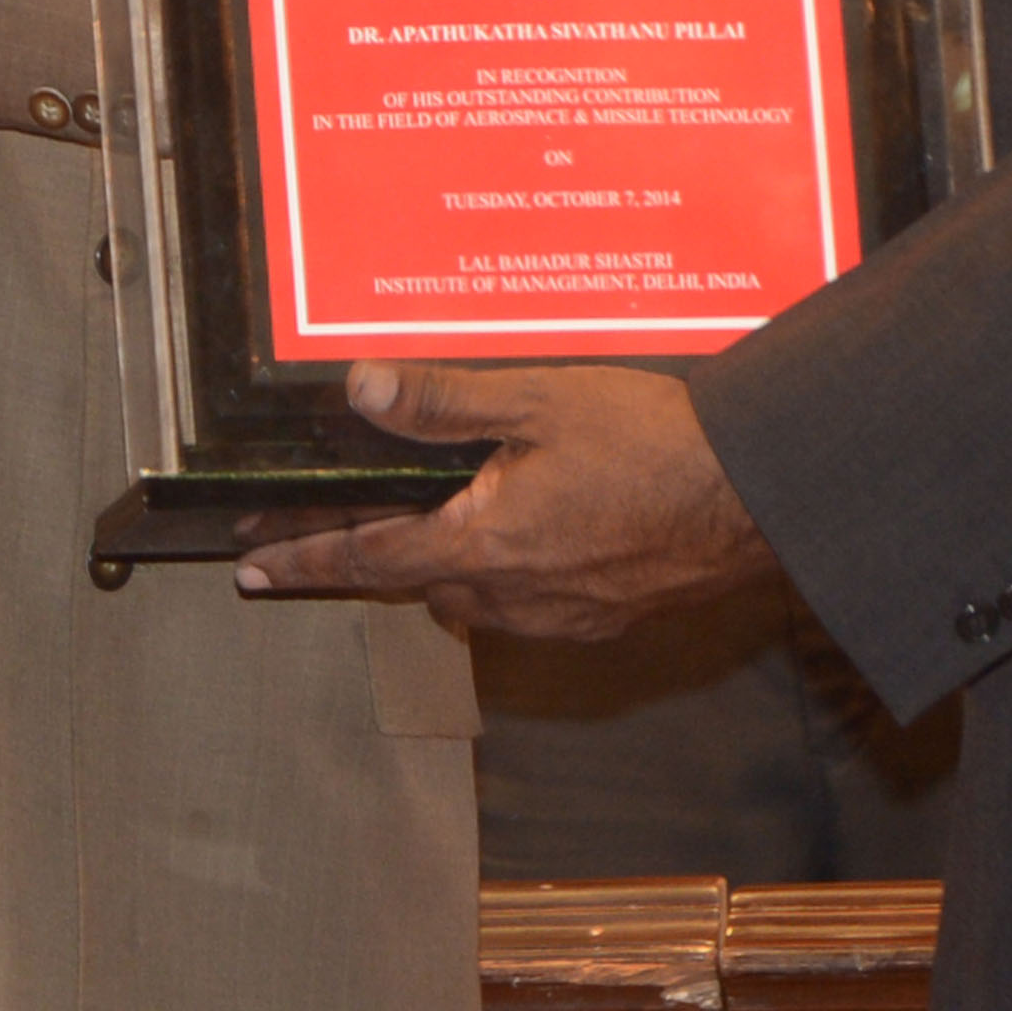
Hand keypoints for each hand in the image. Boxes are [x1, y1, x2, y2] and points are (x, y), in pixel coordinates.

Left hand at [228, 360, 782, 641]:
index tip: (252, 569)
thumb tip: (362, 390)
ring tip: (458, 510)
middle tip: (360, 516)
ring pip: (474, 598)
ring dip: (453, 562)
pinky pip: (530, 605)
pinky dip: (513, 572)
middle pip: (417, 581)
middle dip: (385, 551)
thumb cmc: (658, 444)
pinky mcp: (603, 620)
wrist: (758, 498)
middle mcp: (512, 597)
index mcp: (483, 544)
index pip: (364, 558)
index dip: (301, 559)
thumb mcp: (537, 399)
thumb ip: (443, 400)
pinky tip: (537, 529)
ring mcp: (561, 617)